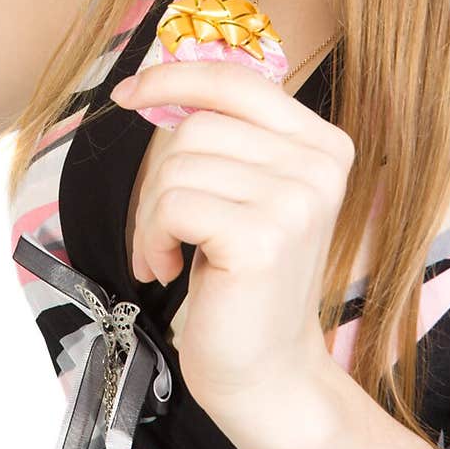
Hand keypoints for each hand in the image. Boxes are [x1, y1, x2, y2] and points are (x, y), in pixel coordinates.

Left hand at [110, 59, 354, 413]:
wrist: (264, 370)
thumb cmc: (241, 277)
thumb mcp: (245, 189)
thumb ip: (224, 132)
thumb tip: (150, 83)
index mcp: (322, 143)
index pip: (235, 79)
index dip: (173, 78)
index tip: (127, 94)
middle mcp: (319, 165)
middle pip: (195, 126)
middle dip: (158, 176)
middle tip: (165, 227)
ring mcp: (295, 201)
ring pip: (176, 166)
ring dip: (152, 214)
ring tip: (170, 251)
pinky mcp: (262, 238)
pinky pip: (170, 206)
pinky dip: (152, 238)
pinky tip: (169, 269)